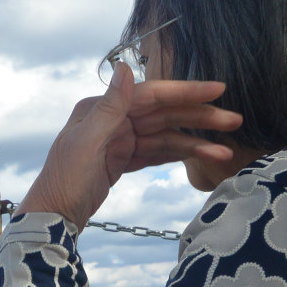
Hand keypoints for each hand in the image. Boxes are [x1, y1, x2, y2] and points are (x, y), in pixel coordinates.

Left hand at [15, 61, 243, 228]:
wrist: (52, 217)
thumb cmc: (63, 180)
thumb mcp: (85, 143)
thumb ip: (109, 107)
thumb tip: (126, 68)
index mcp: (101, 108)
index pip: (151, 95)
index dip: (185, 92)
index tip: (217, 90)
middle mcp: (112, 119)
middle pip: (164, 114)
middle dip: (199, 118)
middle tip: (234, 120)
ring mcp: (120, 140)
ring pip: (166, 136)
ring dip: (196, 142)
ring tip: (225, 150)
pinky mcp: (124, 161)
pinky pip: (158, 153)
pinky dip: (180, 155)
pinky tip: (204, 157)